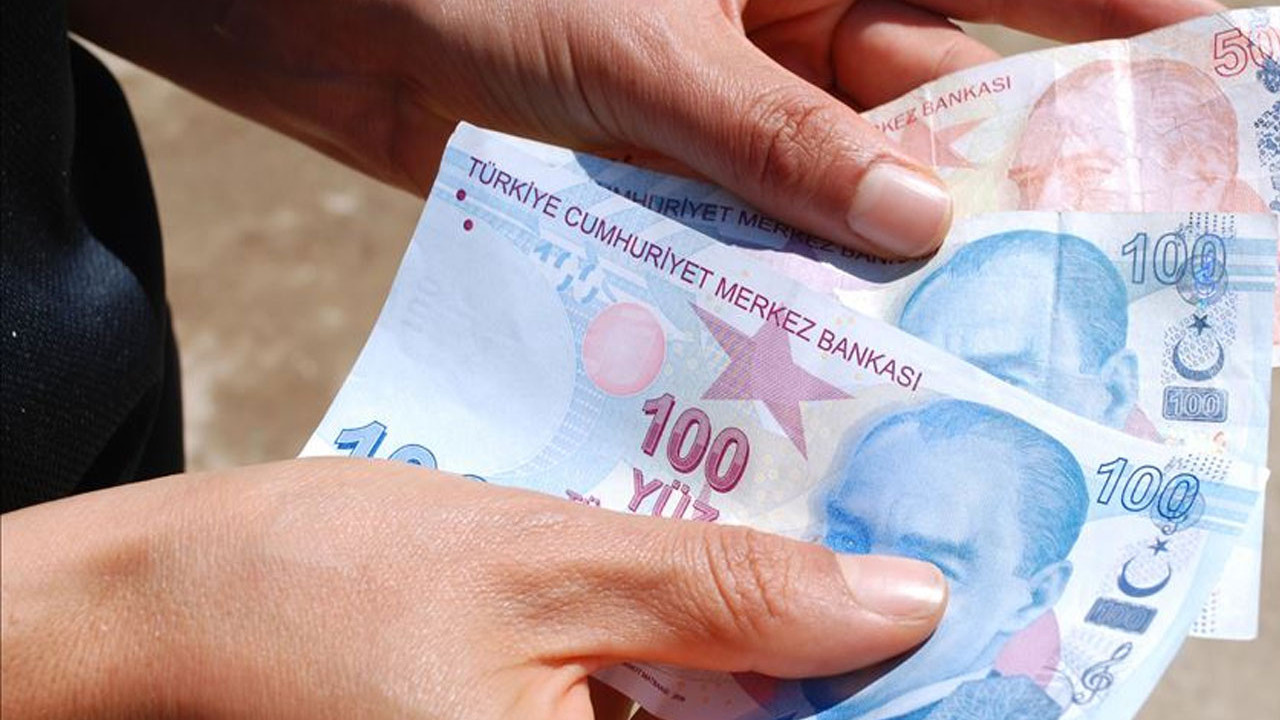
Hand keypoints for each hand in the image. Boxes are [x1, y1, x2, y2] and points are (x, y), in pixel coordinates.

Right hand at [2, 458, 945, 718]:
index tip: (1001, 637)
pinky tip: (736, 587)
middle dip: (853, 674)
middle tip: (923, 568)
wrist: (148, 615)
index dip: (918, 710)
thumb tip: (900, 600)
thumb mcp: (538, 567)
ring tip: (848, 557)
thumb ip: (726, 592)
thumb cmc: (304, 595)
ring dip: (786, 659)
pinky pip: (662, 716)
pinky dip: (713, 660)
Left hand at [69, 0, 1222, 258]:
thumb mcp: (641, 49)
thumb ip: (772, 137)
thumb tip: (911, 216)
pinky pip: (743, 223)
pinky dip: (777, 277)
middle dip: (982, 177)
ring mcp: (716, 96)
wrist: (316, 13)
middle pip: (916, 97)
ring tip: (951, 327)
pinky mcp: (656, 163)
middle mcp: (771, 16)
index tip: (1201, 55)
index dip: (1094, 13)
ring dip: (873, 249)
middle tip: (1060, 265)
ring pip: (830, 178)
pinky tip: (819, 334)